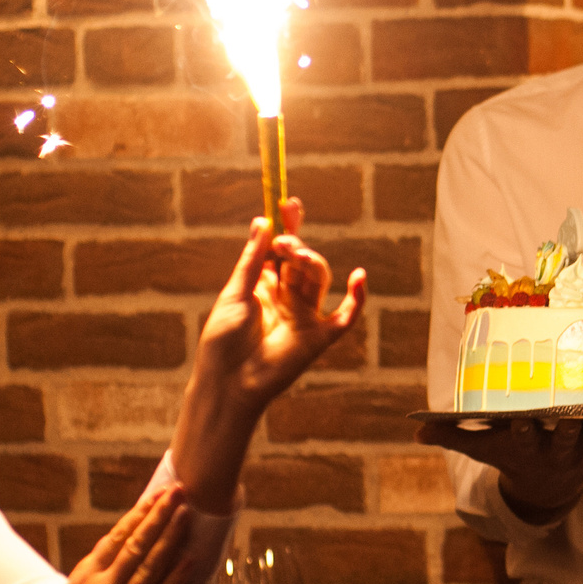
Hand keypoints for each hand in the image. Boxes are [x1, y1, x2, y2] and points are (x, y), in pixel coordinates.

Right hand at [31, 486, 204, 583]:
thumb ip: (87, 581)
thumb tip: (105, 562)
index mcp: (83, 578)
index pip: (115, 539)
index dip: (138, 516)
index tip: (155, 497)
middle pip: (136, 544)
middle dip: (159, 515)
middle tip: (179, 492)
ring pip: (151, 566)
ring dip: (171, 537)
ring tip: (187, 514)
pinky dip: (176, 579)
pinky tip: (190, 560)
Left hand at [174, 199, 368, 511]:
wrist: (227, 382)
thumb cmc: (222, 340)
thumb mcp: (236, 292)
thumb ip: (253, 259)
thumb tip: (264, 222)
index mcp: (264, 285)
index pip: (281, 249)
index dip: (287, 226)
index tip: (288, 201)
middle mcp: (287, 297)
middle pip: (301, 260)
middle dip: (295, 245)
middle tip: (284, 241)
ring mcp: (305, 315)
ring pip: (318, 278)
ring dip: (311, 261)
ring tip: (294, 254)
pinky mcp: (319, 337)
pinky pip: (345, 316)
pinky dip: (357, 298)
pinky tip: (360, 277)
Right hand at [416, 415, 582, 523]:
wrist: (547, 489)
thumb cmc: (510, 456)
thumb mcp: (482, 449)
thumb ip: (451, 436)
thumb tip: (414, 430)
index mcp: (525, 445)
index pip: (521, 436)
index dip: (521, 429)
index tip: (520, 420)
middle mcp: (554, 447)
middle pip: (561, 436)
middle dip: (564, 427)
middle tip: (569, 415)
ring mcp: (581, 447)